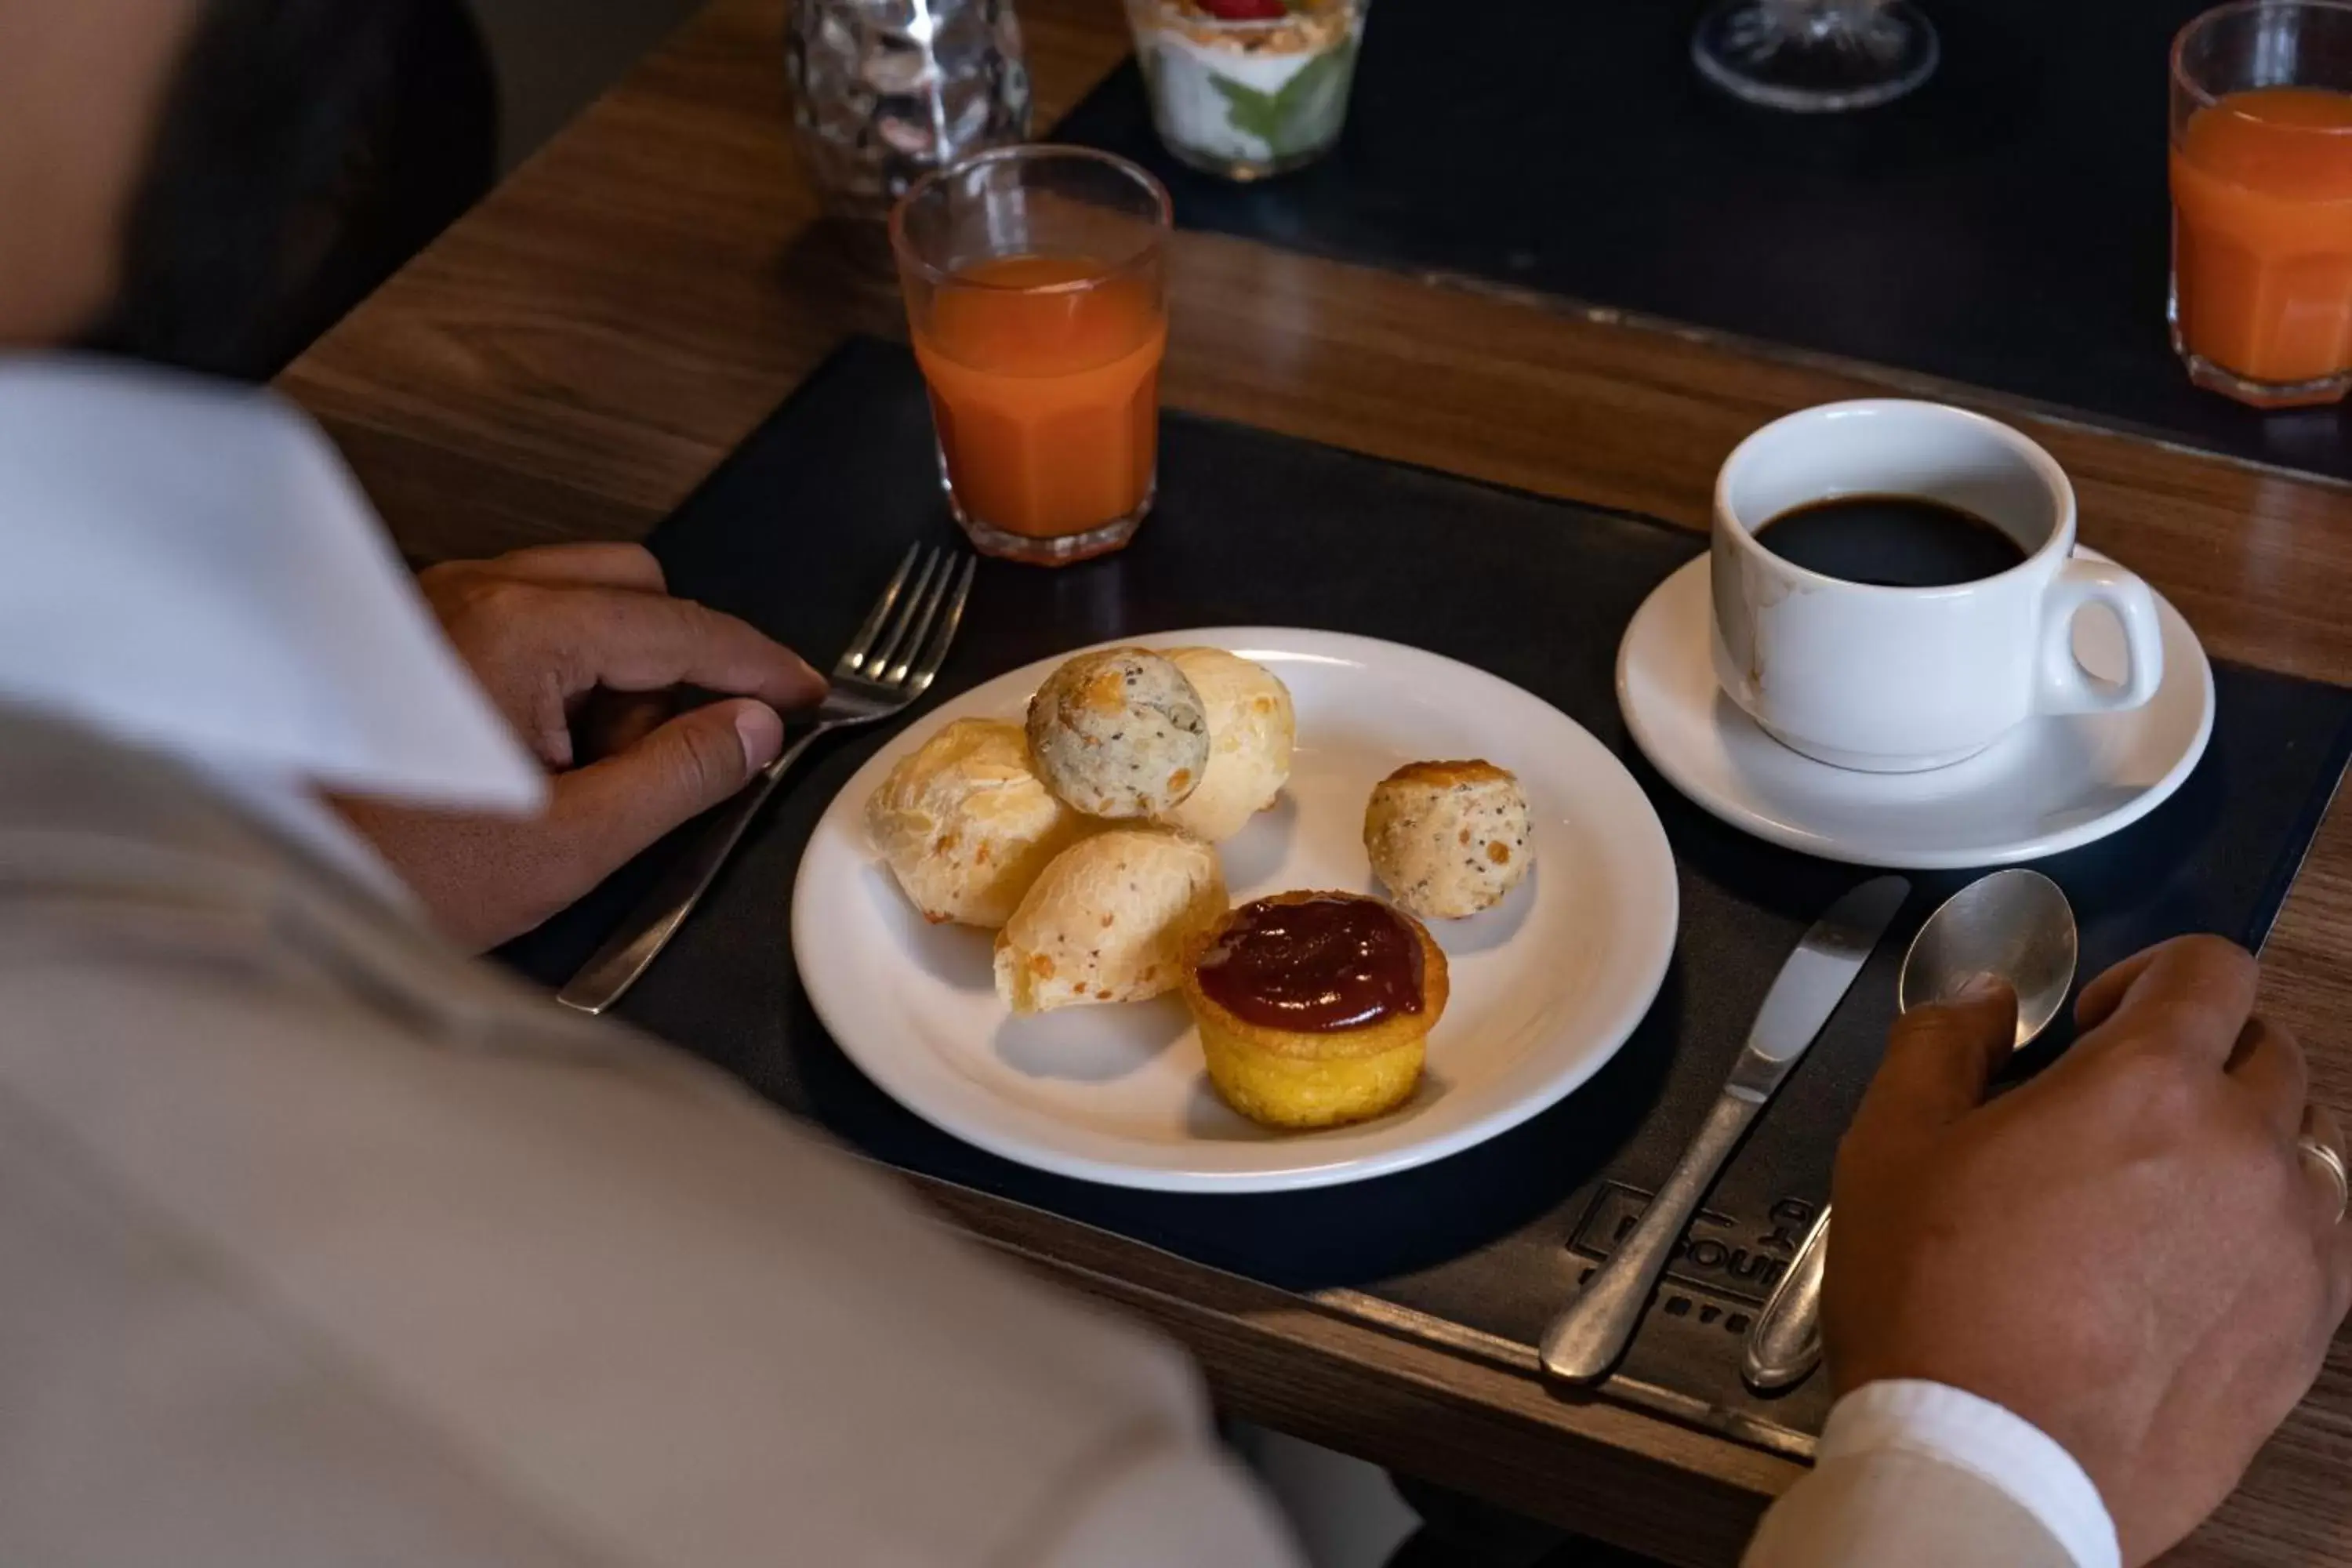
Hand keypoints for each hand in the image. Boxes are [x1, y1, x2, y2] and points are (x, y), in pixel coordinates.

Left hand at [336, 544, 824, 949]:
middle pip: (635, 589)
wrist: (273, 874)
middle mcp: (479, 592)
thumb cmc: (400, 866)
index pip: (682, 626)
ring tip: (587, 776)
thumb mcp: (570, 843)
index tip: (811, 696)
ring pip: (581, 602)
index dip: (760, 665)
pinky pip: (527, 623)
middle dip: (676, 668)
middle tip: (672, 761)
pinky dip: (564, 677)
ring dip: (617, 675)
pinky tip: (541, 761)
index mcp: (525, 630)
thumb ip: (682, 776)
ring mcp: (442, 604)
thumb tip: (756, 728)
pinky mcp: (418, 633)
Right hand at [1827, 936, 2350, 1564]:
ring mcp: (2292, 1243)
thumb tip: (1987, 1005)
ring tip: (2162, 1190)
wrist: (1994, 1459)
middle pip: (2270, 1050)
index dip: (2151, 976)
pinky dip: (2270, 1228)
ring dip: (2245, 1140)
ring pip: (2307, 1145)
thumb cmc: (1940, 1302)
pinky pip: (2319, 1240)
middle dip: (2200, 1055)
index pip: (2211, 969)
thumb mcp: (1891, 1143)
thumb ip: (1942, 1042)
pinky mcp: (2305, 1326)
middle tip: (2122, 1107)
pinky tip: (2191, 1265)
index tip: (2099, 1025)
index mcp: (2148, 1083)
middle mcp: (2244, 1148)